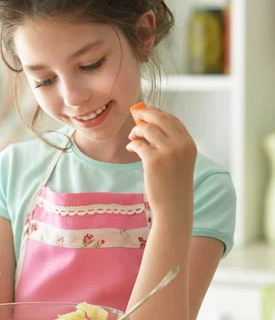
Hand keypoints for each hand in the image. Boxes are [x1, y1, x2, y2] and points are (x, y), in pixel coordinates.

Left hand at [126, 106, 196, 220]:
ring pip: (147, 129)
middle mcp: (181, 145)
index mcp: (189, 144)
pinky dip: (132, 144)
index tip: (147, 113)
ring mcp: (168, 152)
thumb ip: (170, 143)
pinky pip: (139, 144)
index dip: (158, 113)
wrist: (174, 207)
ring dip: (137, 130)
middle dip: (146, 114)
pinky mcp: (154, 161)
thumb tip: (150, 125)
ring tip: (132, 137)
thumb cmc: (174, 185)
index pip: (173, 120)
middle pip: (161, 119)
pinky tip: (131, 148)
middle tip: (136, 115)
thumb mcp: (180, 160)